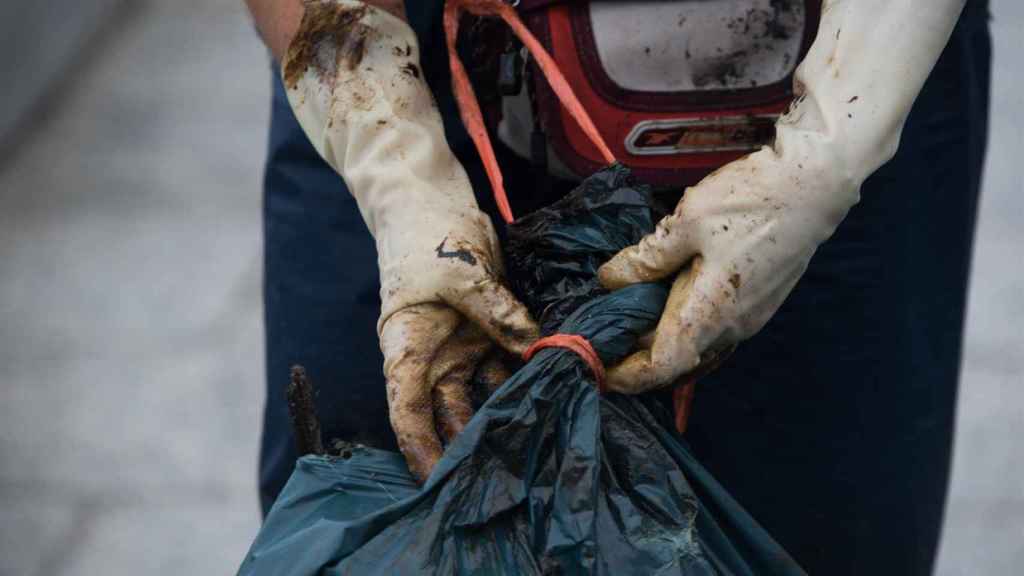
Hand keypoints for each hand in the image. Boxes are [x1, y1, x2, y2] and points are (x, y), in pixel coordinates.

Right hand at [379, 208, 536, 481]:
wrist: (428, 201)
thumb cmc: (426, 236)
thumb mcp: (460, 274)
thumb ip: (498, 313)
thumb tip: (536, 347)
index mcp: (407, 349)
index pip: (407, 413)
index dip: (422, 451)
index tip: (441, 485)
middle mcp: (433, 359)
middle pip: (449, 414)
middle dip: (474, 445)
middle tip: (509, 476)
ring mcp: (461, 347)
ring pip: (484, 395)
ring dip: (508, 416)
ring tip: (540, 444)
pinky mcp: (488, 332)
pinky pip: (508, 364)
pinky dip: (528, 379)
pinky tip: (557, 396)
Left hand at [597, 0, 967, 393]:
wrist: (815, 184)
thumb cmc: (751, 200)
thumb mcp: (687, 221)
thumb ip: (647, 257)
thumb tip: (610, 280)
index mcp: (710, 314)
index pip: (661, 367)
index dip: (625, 376)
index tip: (597, 368)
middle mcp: (731, 328)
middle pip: (675, 360)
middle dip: (635, 356)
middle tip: (601, 337)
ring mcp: (748, 318)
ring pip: (695, 346)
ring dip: (660, 341)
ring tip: (625, 319)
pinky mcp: (758, 303)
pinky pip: (711, 329)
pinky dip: (681, 325)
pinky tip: (663, 300)